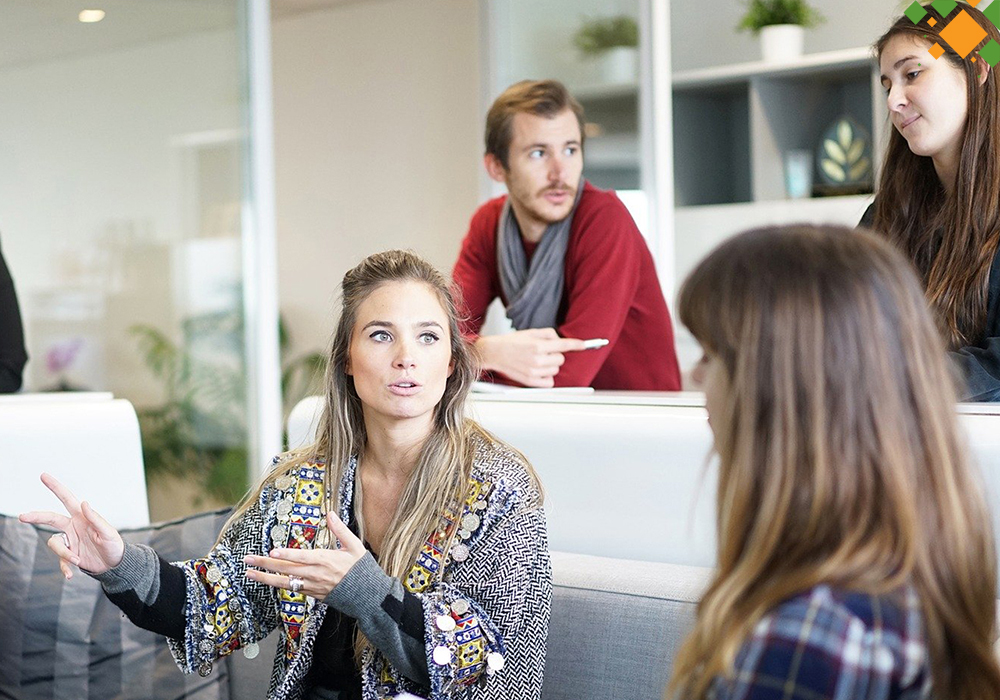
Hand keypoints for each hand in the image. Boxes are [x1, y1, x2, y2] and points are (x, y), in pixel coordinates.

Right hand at [19, 473, 124, 578]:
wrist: (115, 565)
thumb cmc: (114, 546)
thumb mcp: (108, 533)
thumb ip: (96, 519)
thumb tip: (84, 503)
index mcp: (82, 517)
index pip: (67, 499)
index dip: (56, 487)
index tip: (43, 476)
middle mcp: (73, 527)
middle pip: (50, 518)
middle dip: (36, 516)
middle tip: (22, 516)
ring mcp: (70, 541)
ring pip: (54, 544)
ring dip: (64, 553)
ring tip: (77, 560)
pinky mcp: (69, 555)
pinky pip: (60, 561)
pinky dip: (64, 568)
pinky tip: (70, 575)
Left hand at [244, 511, 366, 598]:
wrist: (367, 596)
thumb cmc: (361, 569)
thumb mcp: (354, 546)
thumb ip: (340, 530)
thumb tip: (330, 514)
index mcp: (325, 560)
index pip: (301, 557)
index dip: (286, 555)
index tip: (272, 552)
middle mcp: (315, 574)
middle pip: (286, 569)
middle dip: (265, 564)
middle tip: (247, 560)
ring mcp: (312, 586)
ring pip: (284, 582)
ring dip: (265, 578)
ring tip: (249, 573)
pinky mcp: (312, 594)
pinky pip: (292, 589)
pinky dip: (278, 584)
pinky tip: (267, 580)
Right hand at [475, 328, 586, 387]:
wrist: (495, 352)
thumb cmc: (512, 342)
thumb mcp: (531, 332)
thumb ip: (548, 334)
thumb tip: (561, 340)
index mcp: (537, 346)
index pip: (564, 345)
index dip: (577, 345)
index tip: (584, 345)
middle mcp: (536, 359)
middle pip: (561, 359)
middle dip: (556, 354)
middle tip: (544, 352)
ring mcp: (533, 372)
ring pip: (556, 370)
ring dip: (551, 366)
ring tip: (538, 360)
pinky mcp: (530, 381)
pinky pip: (550, 382)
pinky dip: (547, 377)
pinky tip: (539, 370)